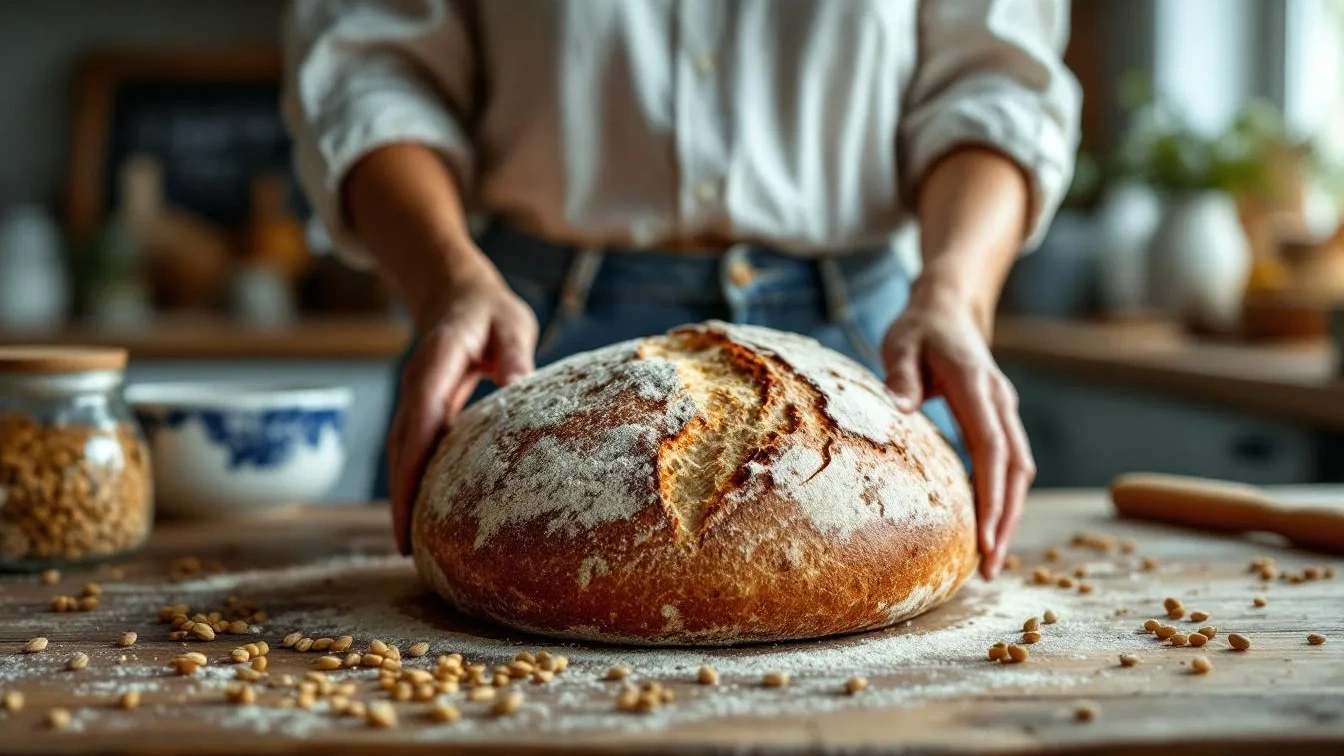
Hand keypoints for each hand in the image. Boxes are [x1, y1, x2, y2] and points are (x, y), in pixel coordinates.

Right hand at [387, 256, 537, 554]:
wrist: (459, 294)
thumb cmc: (491, 311)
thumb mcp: (511, 323)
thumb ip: (516, 352)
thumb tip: (522, 384)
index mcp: (435, 365)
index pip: (419, 422)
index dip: (410, 467)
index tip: (409, 507)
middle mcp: (417, 387)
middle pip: (402, 448)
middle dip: (400, 496)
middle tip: (407, 548)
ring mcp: (416, 400)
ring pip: (403, 453)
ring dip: (403, 494)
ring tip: (412, 544)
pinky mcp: (425, 410)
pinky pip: (416, 449)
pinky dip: (415, 479)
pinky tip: (428, 511)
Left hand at [881, 280, 1034, 580]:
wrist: (949, 309)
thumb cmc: (919, 329)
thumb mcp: (900, 342)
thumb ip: (900, 374)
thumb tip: (900, 407)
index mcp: (977, 385)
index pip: (993, 448)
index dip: (993, 495)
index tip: (987, 537)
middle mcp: (1000, 401)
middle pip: (1015, 469)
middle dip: (1007, 520)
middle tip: (989, 568)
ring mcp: (1004, 411)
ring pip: (1018, 470)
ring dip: (1009, 514)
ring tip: (990, 561)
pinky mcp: (1000, 419)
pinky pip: (1008, 464)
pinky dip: (1003, 497)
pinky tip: (988, 527)